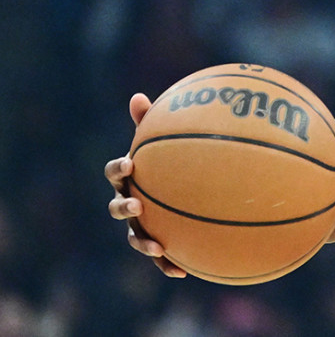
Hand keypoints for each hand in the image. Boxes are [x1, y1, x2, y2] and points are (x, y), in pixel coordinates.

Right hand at [105, 93, 186, 277]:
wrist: (186, 191)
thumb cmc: (172, 161)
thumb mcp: (165, 142)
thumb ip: (153, 123)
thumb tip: (137, 97)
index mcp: (130, 178)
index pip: (115, 172)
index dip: (119, 168)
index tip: (131, 163)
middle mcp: (130, 202)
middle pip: (116, 207)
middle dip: (124, 208)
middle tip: (138, 205)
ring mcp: (141, 224)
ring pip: (134, 237)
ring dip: (142, 242)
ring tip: (158, 245)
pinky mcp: (158, 242)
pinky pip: (161, 256)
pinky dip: (168, 263)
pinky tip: (184, 271)